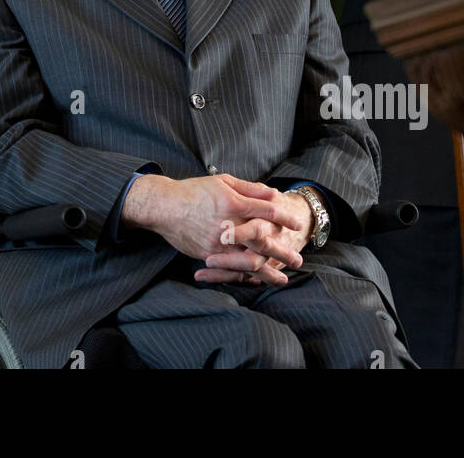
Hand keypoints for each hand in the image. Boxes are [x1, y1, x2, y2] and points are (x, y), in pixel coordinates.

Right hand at [121, 173, 306, 285]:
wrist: (165, 206)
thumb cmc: (194, 191)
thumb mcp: (223, 182)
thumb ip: (249, 188)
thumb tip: (272, 194)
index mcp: (234, 203)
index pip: (268, 212)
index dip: (285, 217)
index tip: (297, 224)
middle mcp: (229, 225)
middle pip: (263, 242)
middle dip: (283, 252)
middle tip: (298, 260)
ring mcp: (219, 243)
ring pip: (249, 261)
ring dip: (268, 272)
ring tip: (283, 278)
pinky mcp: (208, 255)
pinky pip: (231, 270)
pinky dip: (246, 276)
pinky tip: (256, 281)